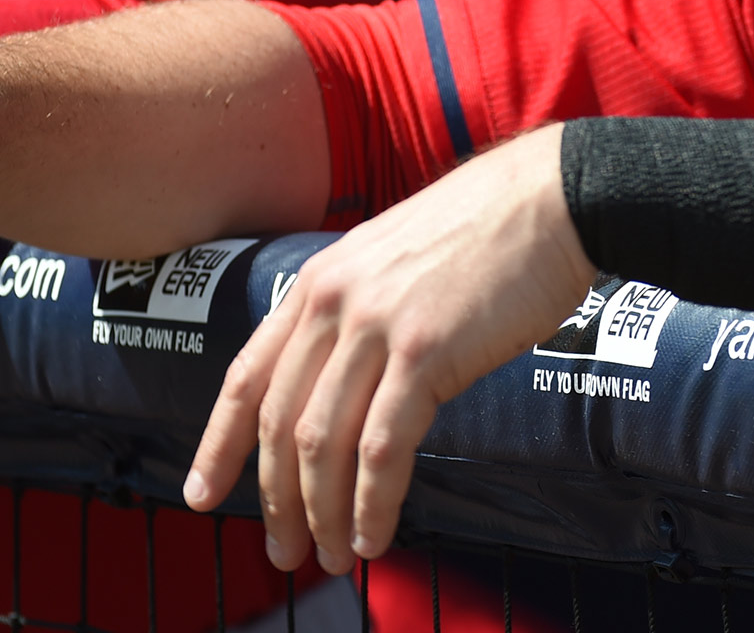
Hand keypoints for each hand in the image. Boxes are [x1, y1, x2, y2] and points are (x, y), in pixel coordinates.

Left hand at [183, 124, 594, 574]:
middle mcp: (334, 303)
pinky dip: (371, 502)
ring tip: (334, 556)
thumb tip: (348, 378)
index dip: (219, 443)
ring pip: (322, 444)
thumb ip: (359, 307)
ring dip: (322, 514)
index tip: (201, 493)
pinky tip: (375, 533)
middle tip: (283, 553)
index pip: (247, 374)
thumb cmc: (488, 228)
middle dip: (274, 500)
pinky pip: (381, 448)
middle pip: (278, 422)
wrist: (552, 196)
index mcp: (320, 280)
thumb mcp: (394, 254)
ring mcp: (377, 326)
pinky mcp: (427, 351)